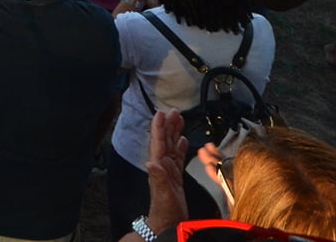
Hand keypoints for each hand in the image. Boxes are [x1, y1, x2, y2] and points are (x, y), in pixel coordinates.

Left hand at [143, 110, 187, 230]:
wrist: (168, 224)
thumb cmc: (165, 212)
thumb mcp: (163, 195)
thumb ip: (158, 178)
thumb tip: (151, 162)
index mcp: (159, 167)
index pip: (159, 143)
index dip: (159, 127)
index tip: (160, 113)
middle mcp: (162, 166)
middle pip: (166, 141)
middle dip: (168, 125)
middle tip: (174, 111)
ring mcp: (169, 171)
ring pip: (172, 147)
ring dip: (174, 133)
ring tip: (178, 120)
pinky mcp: (176, 178)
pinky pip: (178, 158)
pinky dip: (181, 148)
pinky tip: (183, 140)